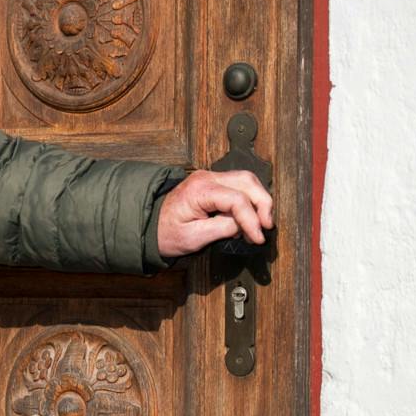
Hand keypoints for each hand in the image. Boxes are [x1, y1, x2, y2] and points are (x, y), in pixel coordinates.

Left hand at [156, 167, 274, 259]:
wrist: (149, 225)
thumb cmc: (165, 232)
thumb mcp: (193, 238)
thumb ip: (222, 229)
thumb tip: (245, 226)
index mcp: (199, 190)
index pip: (236, 199)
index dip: (252, 219)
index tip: (258, 238)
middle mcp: (206, 177)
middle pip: (247, 182)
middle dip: (263, 204)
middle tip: (266, 227)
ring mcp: (210, 177)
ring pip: (247, 180)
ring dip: (259, 199)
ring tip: (260, 223)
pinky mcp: (213, 182)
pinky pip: (239, 184)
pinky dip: (249, 198)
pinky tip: (248, 217)